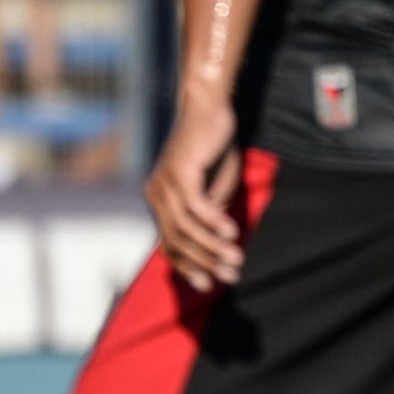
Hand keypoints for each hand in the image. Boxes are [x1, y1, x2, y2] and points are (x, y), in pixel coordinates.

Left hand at [144, 92, 243, 291]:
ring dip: (212, 247)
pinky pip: (196, 207)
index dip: (188, 266)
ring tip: (237, 258)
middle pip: (177, 241)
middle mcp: (156, 195)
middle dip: (205, 262)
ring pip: (187, 228)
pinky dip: (214, 222)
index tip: (209, 285)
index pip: (169, 244)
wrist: (207, 108)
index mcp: (160, 202)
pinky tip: (233, 232)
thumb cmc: (213, 147)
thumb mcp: (213, 186)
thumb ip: (211, 212)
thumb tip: (216, 241)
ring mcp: (165, 184)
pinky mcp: (180, 172)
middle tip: (232, 276)